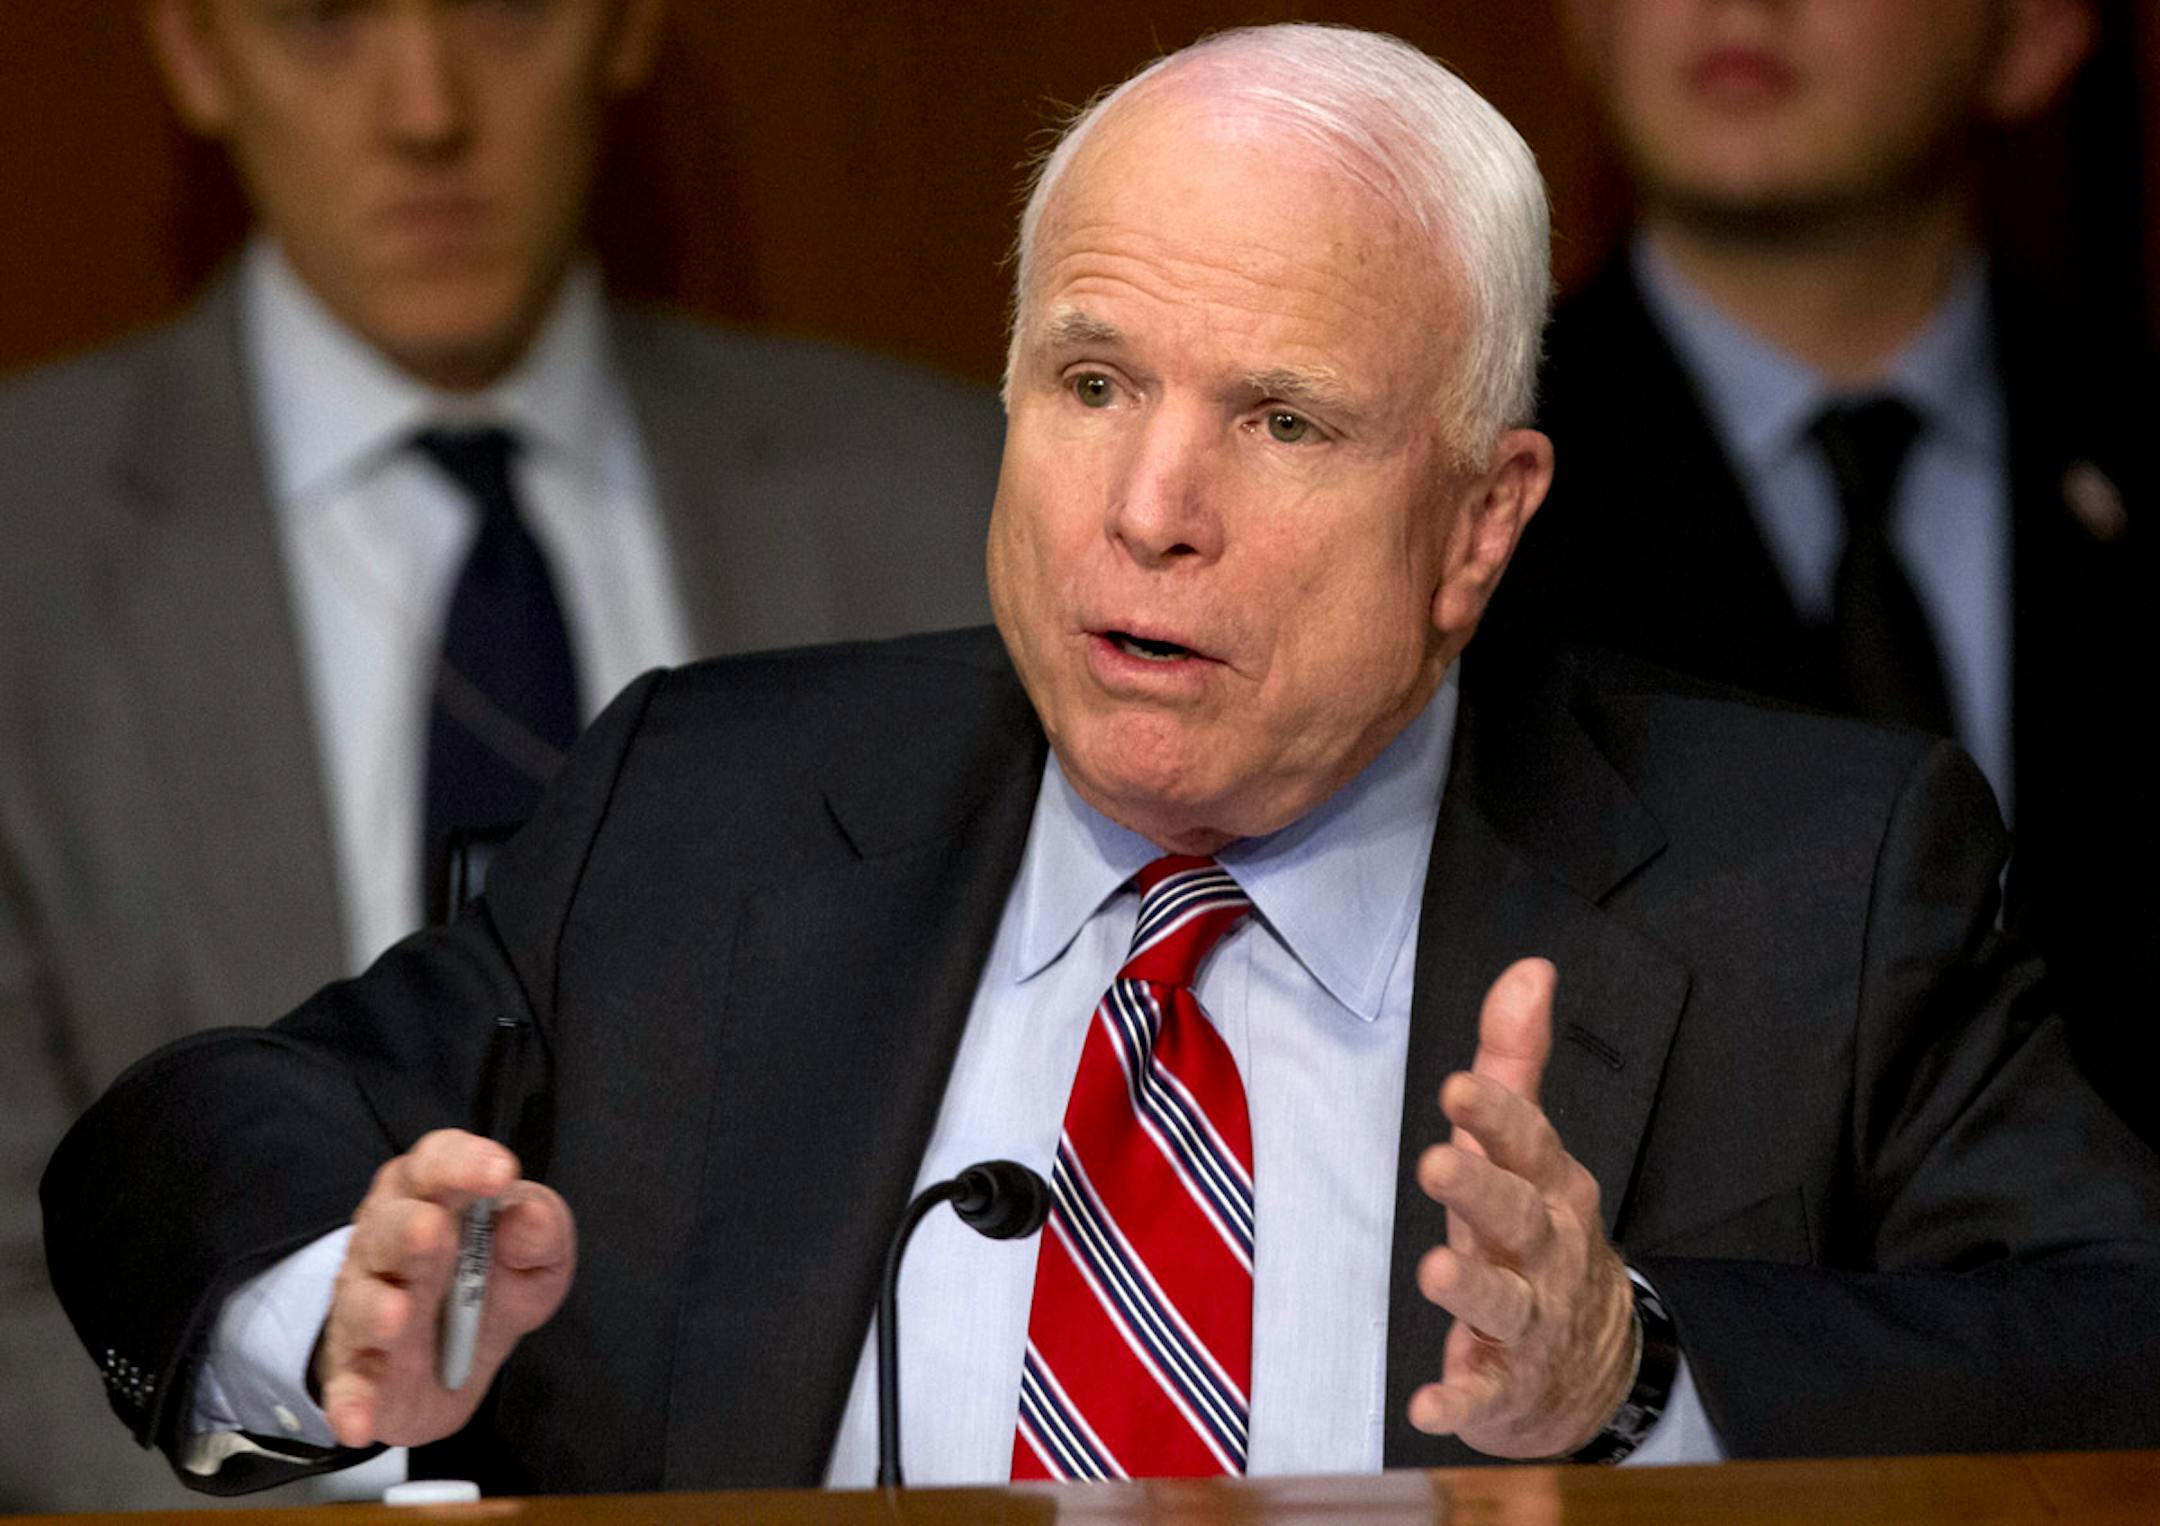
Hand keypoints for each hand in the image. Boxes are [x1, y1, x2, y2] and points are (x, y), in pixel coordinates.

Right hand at [315, 1129, 575, 1448]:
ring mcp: (363, 1306)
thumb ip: (541, 1235)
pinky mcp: (355, 1371)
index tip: (499, 1172)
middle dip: (408, 1228)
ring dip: (376, 1307)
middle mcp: (386, 1242)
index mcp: (432, 1198)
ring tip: (397, 1313)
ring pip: (361, 1300)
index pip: (435, 1163)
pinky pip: (346, 1386)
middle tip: (432, 1230)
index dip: (462, 1163)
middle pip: (388, 1225)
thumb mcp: (534, 1261)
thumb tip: (530, 1214)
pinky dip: (349, 1402)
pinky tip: (356, 1422)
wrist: (447, 1365)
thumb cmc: (487, 1286)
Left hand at [1406, 957, 1635, 1458]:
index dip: (1495, 1113)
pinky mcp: (1507, 1384)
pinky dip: (1460, 1403)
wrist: (1594, 1364)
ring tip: (1435, 1273)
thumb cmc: (1538, 1231)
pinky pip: (1486, 1394)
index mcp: (1547, 1186)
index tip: (1456, 1085)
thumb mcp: (1525, 1148)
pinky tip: (1427, 1408)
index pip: (1527, 1141)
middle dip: (1482, 1190)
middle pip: (1518, 1216)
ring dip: (1473, 1289)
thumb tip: (1529, 969)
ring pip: (1507, 1302)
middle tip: (1437, 1161)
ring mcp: (1532, 1319)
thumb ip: (1515, 1061)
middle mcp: (1546, 1249)